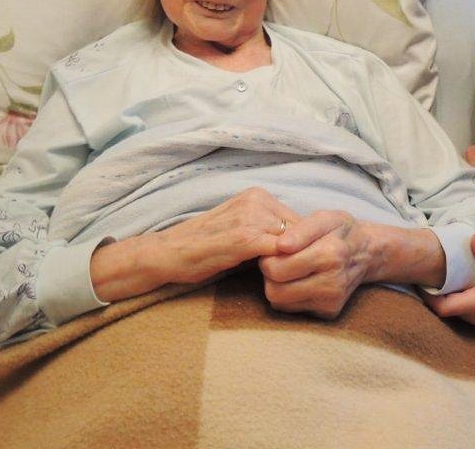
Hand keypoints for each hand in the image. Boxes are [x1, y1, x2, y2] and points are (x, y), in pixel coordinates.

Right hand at [157, 187, 301, 283]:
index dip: (305, 243)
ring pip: (294, 241)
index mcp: (257, 195)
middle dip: (303, 251)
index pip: (298, 219)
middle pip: (301, 229)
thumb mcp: (240, 227)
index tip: (304, 261)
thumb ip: (267, 230)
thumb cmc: (204, 246)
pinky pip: (280, 251)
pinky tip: (277, 279)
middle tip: (301, 272)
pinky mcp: (245, 238)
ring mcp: (251, 217)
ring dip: (294, 260)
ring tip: (290, 277)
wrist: (169, 252)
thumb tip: (299, 246)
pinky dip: (283, 266)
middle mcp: (257, 200)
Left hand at [259, 210, 373, 318]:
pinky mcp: (329, 312)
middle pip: (275, 290)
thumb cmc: (341, 232)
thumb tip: (280, 246)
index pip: (277, 268)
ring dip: (277, 286)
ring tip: (289, 269)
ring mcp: (331, 301)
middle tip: (279, 260)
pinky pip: (291, 309)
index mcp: (330, 255)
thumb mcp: (324, 218)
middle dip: (270, 274)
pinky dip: (289, 295)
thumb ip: (300, 229)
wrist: (368, 253)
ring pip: (280, 302)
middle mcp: (332, 283)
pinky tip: (300, 280)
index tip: (275, 249)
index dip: (268, 258)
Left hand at [423, 235, 474, 328]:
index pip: (442, 307)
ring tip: (432, 271)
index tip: (421, 276)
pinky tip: (448, 279)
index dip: (427, 295)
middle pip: (440, 307)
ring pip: (446, 308)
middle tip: (422, 268)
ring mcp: (471, 317)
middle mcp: (470, 314)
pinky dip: (448, 294)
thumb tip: (472, 237)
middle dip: (428, 290)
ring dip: (438, 293)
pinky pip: (455, 307)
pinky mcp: (474, 316)